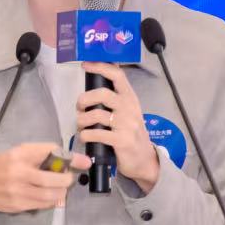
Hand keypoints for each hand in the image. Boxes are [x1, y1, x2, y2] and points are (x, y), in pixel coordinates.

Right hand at [0, 142, 92, 214]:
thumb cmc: (4, 165)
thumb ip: (44, 153)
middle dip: (67, 179)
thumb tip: (74, 158)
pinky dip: (53, 200)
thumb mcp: (20, 153)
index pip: (51, 152)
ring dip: (62, 192)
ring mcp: (18, 191)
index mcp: (20, 154)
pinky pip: (44, 204)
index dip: (71, 158)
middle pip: (54, 179)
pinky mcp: (19, 205)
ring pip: (51, 194)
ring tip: (60, 187)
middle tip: (68, 178)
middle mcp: (19, 172)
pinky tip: (50, 195)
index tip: (85, 162)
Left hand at [76, 62, 159, 193]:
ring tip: (81, 125)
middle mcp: (130, 108)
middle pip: (102, 94)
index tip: (85, 65)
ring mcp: (127, 125)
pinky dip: (85, 135)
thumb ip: (114, 101)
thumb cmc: (131, 134)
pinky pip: (96, 134)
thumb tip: (91, 91)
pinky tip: (86, 137)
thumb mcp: (127, 113)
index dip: (100, 67)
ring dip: (82, 120)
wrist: (144, 160)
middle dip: (84, 99)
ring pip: (96, 115)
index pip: (117, 75)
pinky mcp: (121, 141)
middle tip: (80, 107)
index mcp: (130, 98)